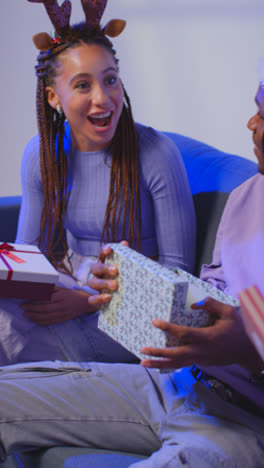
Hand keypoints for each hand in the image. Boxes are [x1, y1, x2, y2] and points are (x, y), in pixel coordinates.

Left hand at [20, 286, 98, 324]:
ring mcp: (62, 314)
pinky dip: (40, 322)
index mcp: (61, 297)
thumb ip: (51, 289)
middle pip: (44, 309)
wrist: (84, 304)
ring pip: (46, 317)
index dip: (35, 300)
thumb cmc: (71, 295)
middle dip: (31, 309)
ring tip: (26, 314)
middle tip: (22, 307)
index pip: (45, 299)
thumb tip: (38, 289)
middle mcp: (61, 306)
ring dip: (34, 316)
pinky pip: (49, 322)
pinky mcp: (62, 320)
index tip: (26, 299)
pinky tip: (34, 320)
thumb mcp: (62, 289)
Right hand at [87, 241, 127, 307]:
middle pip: (95, 268)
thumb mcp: (128, 267)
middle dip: (104, 268)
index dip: (103, 250)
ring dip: (102, 283)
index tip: (108, 249)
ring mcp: (97, 286)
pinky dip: (98, 298)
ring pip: (91, 282)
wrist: (126, 297)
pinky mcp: (97, 299)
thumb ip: (126, 256)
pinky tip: (108, 297)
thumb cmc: (126, 278)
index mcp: (105, 264)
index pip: (101, 254)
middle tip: (116, 270)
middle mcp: (99, 274)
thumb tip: (124, 243)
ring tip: (115, 285)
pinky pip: (91, 299)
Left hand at [141, 297, 262, 372]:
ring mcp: (200, 359)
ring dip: (159, 363)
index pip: (183, 333)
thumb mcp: (229, 312)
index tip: (155, 322)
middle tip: (142, 350)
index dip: (168, 328)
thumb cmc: (238, 330)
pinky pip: (182, 364)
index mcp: (206, 337)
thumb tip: (194, 304)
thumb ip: (211, 305)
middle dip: (158, 353)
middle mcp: (201, 351)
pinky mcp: (201, 363)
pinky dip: (169, 364)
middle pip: (175, 355)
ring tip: (143, 363)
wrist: (248, 351)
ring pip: (176, 364)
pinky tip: (158, 363)